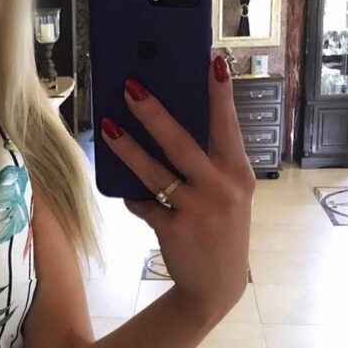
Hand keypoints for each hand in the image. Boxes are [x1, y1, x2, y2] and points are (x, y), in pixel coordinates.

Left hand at [100, 55, 253, 324]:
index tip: (213, 61)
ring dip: (127, 148)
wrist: (215, 286)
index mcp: (239, 174)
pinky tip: (131, 195)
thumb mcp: (228, 194)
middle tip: (130, 87)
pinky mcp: (174, 230)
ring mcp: (198, 211)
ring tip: (107, 126)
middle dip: (154, 113)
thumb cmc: (219, 229)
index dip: (220, 94)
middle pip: (182, 143)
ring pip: (154, 172)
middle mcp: (222, 190)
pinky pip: (143, 203)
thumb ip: (209, 164)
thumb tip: (168, 124)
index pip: (228, 126)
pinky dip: (135, 197)